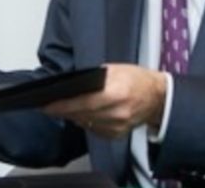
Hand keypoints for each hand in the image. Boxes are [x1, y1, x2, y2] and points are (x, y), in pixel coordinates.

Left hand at [43, 64, 166, 137]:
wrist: (157, 97)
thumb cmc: (137, 80)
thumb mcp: (114, 69)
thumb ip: (93, 78)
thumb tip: (71, 85)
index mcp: (115, 93)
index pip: (82, 102)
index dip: (62, 106)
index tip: (47, 105)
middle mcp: (117, 113)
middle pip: (81, 115)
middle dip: (63, 111)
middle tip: (48, 107)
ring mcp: (118, 126)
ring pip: (86, 124)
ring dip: (73, 117)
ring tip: (61, 109)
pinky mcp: (117, 135)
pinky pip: (94, 130)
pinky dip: (86, 122)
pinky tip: (80, 115)